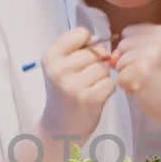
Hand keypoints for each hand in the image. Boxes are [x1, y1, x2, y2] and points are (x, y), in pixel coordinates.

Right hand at [39, 27, 114, 144]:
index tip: (80, 58)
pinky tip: (94, 97)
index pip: (81, 34)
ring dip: (102, 77)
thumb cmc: (63, 93)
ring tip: (88, 88)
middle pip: (96, 51)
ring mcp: (73, 85)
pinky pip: (110, 83)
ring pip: (104, 67)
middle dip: (96, 63)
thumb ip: (76, 48)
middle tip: (83, 79)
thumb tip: (101, 41)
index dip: (87, 44)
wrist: (59, 127)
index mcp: (50, 57)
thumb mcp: (59, 66)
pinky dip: (106, 90)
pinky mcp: (89, 99)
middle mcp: (59, 70)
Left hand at [112, 24, 160, 128]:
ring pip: (119, 62)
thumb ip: (133, 47)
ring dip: (128, 75)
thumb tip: (112, 56)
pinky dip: (127, 87)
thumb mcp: (157, 55)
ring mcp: (151, 56)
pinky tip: (143, 89)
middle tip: (148, 73)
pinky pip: (120, 77)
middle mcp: (159, 41)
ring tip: (146, 81)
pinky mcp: (142, 73)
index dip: (131, 49)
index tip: (149, 61)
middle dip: (128, 62)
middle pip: (122, 46)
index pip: (128, 32)